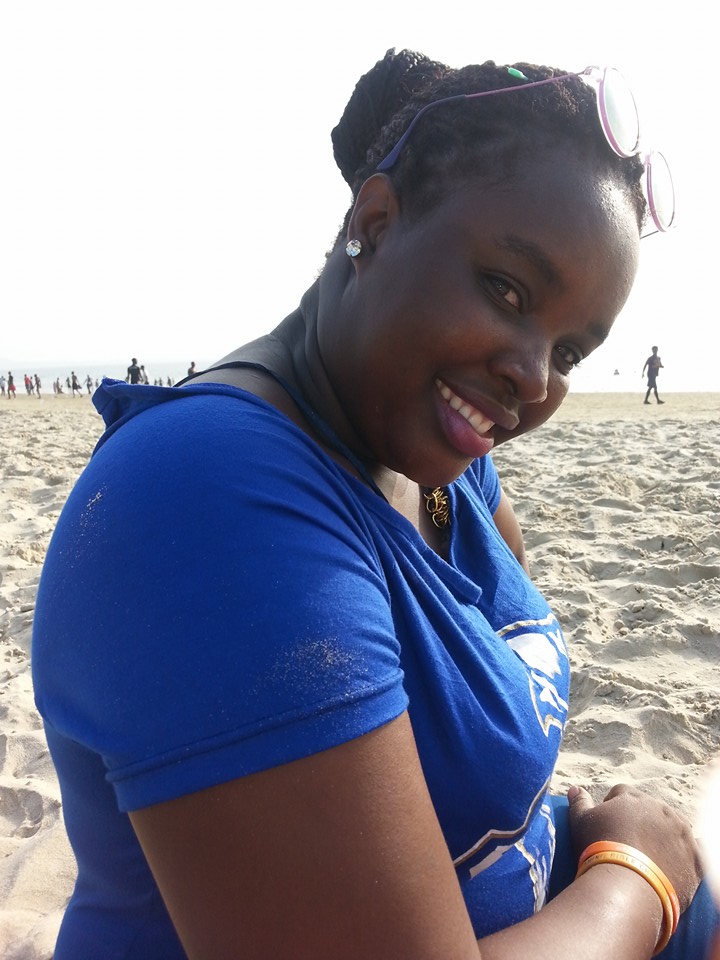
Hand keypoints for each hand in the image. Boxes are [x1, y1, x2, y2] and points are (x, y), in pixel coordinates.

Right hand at [567, 783, 702, 911]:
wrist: (626, 885)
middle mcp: (660, 808)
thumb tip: (575, 788)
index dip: (613, 807)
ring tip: (651, 858)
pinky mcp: (695, 856)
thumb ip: (579, 803)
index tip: (608, 827)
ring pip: (674, 827)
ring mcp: (681, 832)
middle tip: (629, 844)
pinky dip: (687, 855)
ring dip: (664, 837)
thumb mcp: (580, 822)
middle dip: (641, 822)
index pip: (622, 794)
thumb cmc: (599, 849)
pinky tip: (677, 865)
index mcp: (632, 797)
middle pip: (650, 810)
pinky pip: (697, 850)